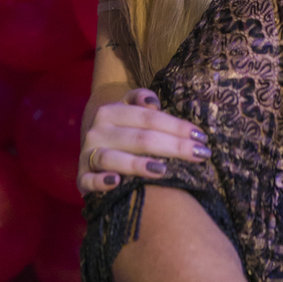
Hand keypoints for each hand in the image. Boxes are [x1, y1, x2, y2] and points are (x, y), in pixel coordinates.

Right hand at [77, 87, 209, 194]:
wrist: (90, 153)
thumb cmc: (121, 132)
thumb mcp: (129, 112)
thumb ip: (140, 99)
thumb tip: (154, 103)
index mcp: (112, 111)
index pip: (149, 118)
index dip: (177, 127)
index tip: (201, 137)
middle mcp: (98, 131)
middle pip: (140, 138)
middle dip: (174, 146)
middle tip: (200, 155)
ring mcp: (88, 154)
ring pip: (114, 158)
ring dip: (138, 165)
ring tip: (163, 170)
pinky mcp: (81, 177)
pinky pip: (89, 180)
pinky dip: (101, 181)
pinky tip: (116, 182)